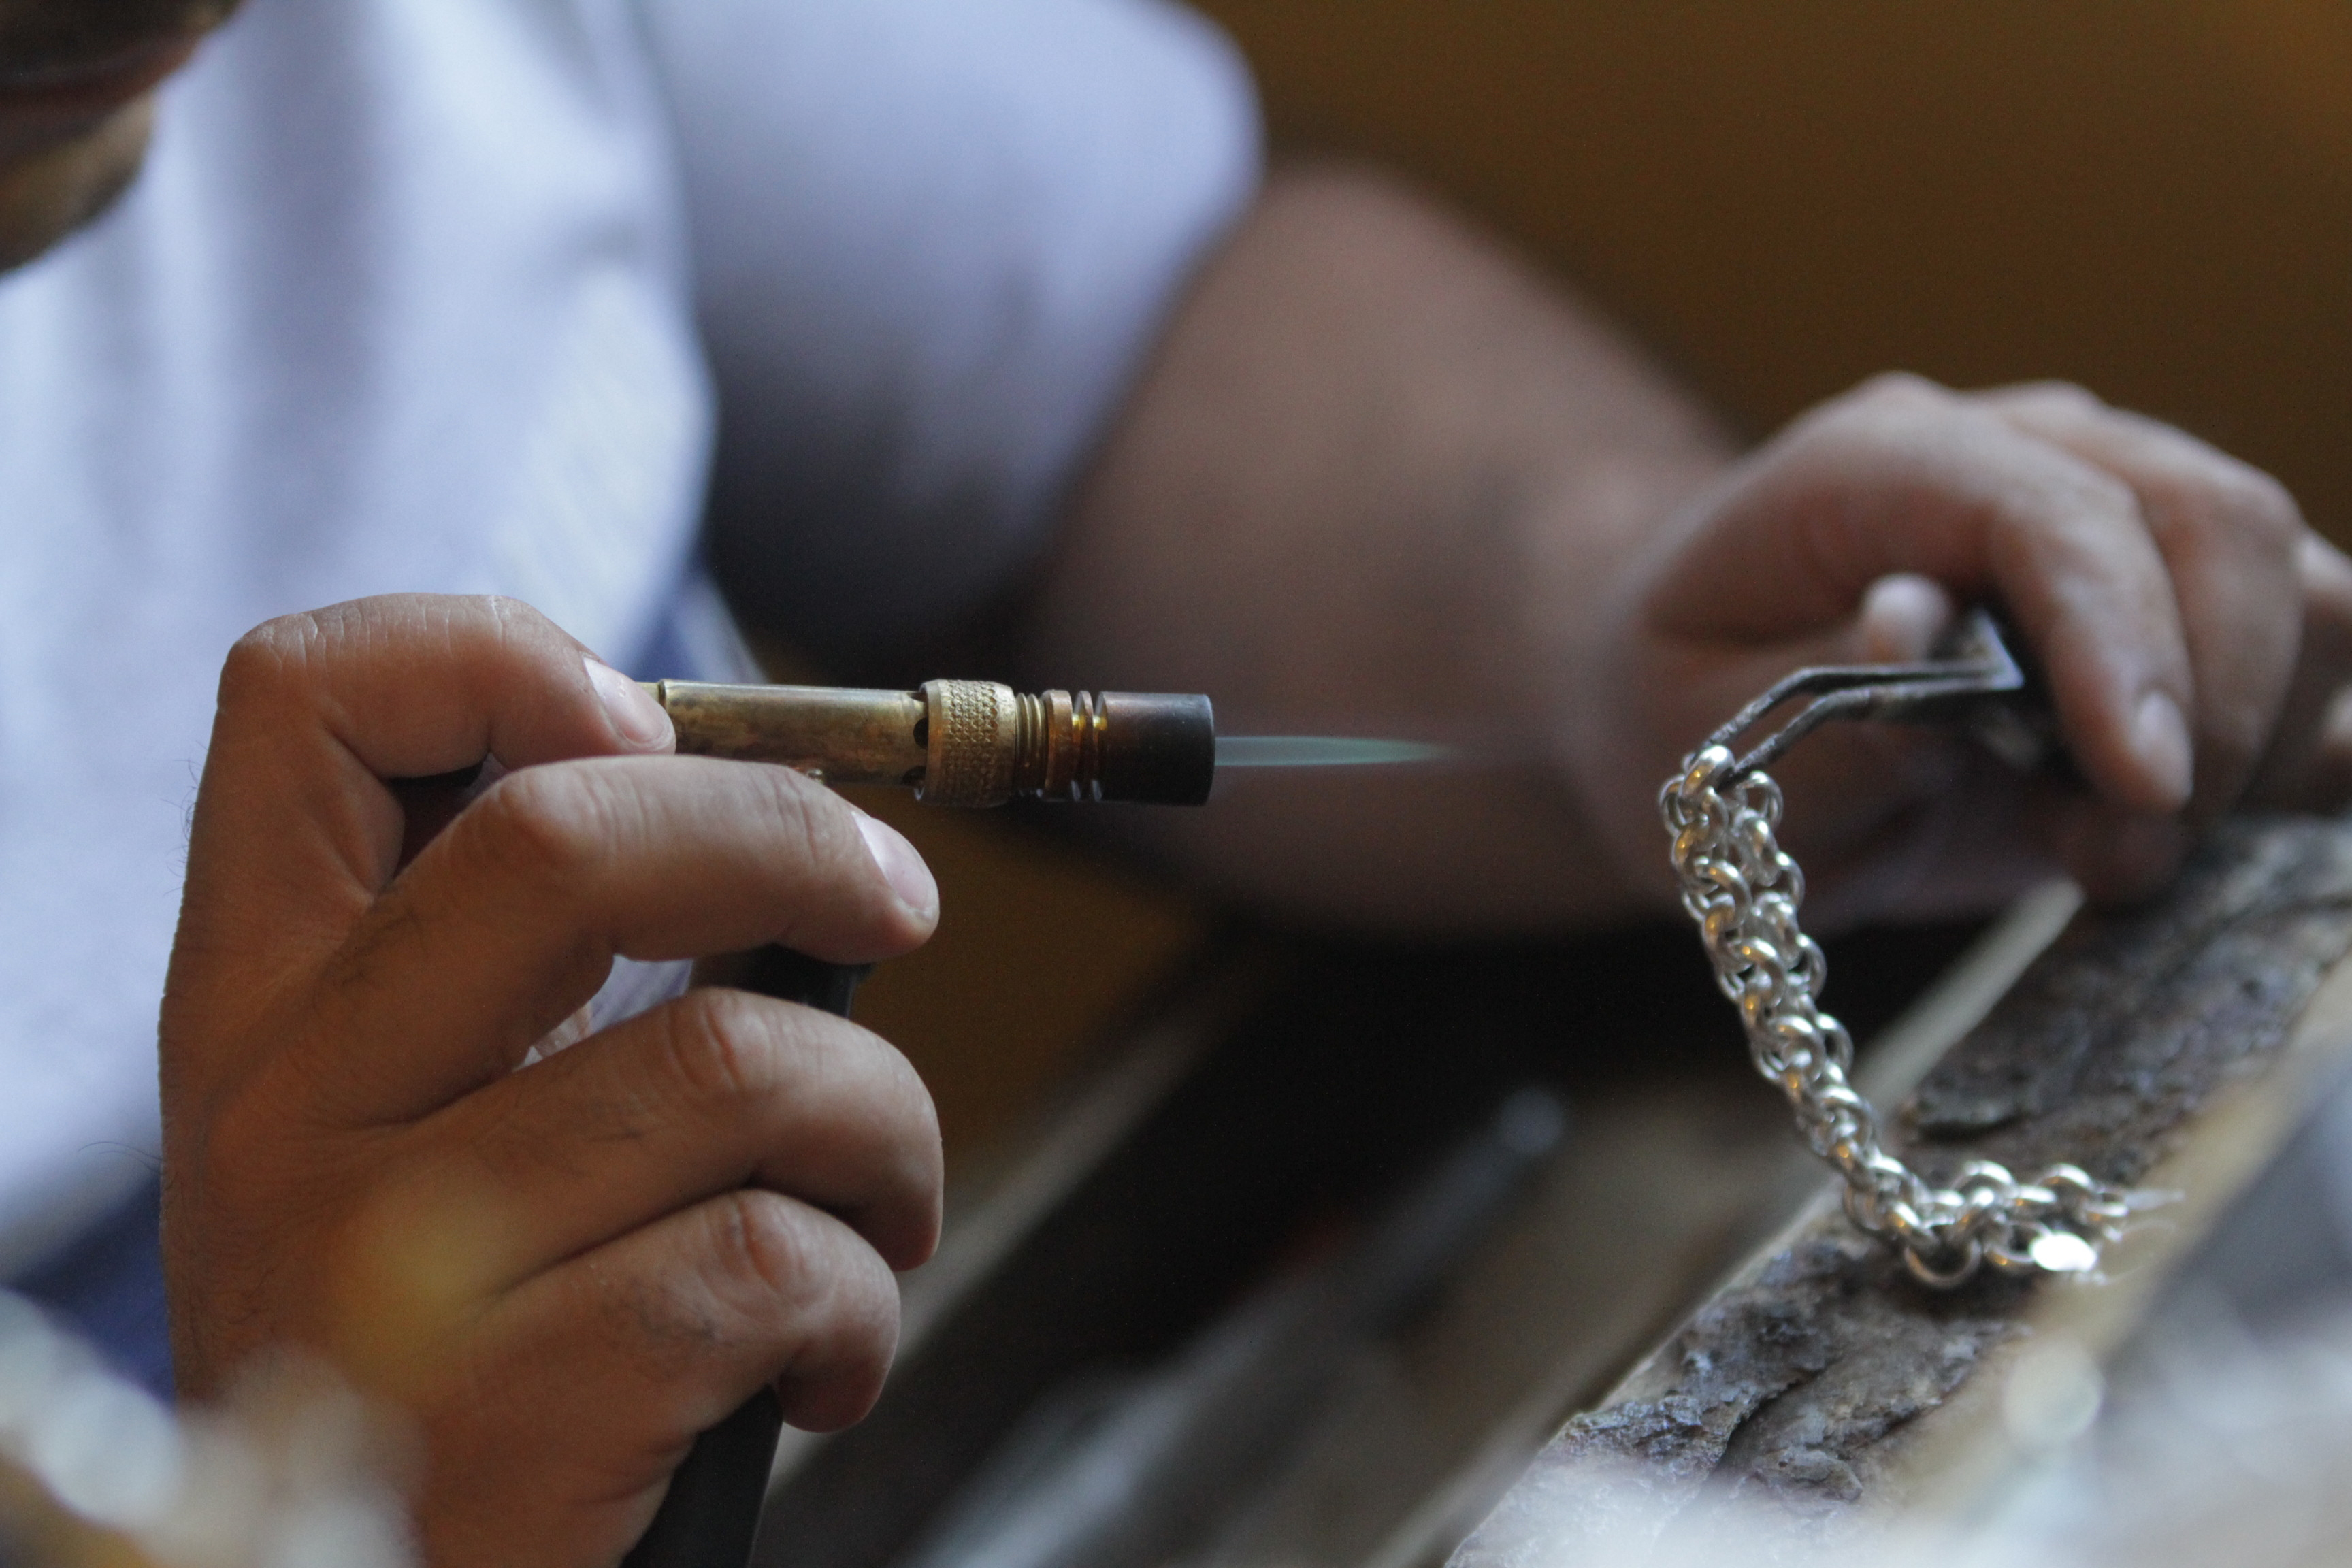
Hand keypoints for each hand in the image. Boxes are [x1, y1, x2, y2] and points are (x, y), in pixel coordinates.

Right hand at [159, 595, 943, 1566]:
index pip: (307, 703)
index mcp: (266, 1005)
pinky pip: (772, 1255)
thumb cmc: (471, 1345)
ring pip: (738, 1060)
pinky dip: (862, 1296)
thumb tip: (775, 826)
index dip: (499, 654)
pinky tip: (825, 1358)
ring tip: (879, 1210)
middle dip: (799, 841)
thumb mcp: (435, 1132)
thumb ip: (532, 971)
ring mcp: (387, 1260)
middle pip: (570, 838)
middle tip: (899, 903)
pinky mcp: (506, 1405)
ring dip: (882, 1128)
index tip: (647, 720)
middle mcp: (292, 1107)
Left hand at [1563, 374, 2351, 923]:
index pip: (2057, 513)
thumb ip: (1816, 704)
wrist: (1685, 695)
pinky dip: (2288, 753)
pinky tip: (2171, 824)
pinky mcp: (2174, 601)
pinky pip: (2315, 655)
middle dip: (2212, 708)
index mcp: (1880, 461)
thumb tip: (1922, 637)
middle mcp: (2022, 452)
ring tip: (2106, 848)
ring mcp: (2116, 511)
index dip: (2120, 643)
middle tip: (2114, 854)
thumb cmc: (1677, 710)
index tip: (2143, 787)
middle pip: (2217, 524)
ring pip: (2298, 585)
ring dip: (2254, 740)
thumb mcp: (1687, 742)